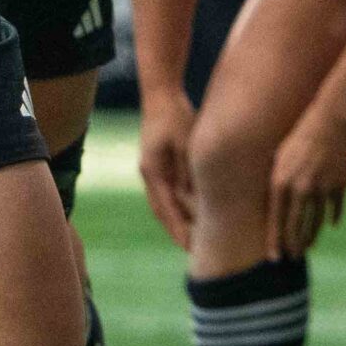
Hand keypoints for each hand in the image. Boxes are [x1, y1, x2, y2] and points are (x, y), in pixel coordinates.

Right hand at [138, 88, 196, 249]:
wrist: (161, 94)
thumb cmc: (176, 115)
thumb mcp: (186, 141)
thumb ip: (189, 168)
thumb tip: (195, 196)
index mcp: (153, 172)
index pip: (166, 210)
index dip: (178, 230)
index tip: (190, 248)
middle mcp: (150, 174)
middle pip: (163, 211)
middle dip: (177, 231)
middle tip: (194, 251)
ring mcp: (153, 169)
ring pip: (165, 203)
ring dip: (178, 219)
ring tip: (195, 238)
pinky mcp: (160, 163)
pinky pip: (169, 191)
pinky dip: (180, 204)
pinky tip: (195, 210)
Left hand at [267, 108, 345, 259]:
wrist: (334, 119)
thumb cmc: (303, 133)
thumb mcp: (281, 154)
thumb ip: (276, 177)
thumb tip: (273, 197)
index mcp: (281, 181)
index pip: (275, 220)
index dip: (275, 240)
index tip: (275, 257)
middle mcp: (300, 189)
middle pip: (295, 226)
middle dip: (292, 245)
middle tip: (292, 258)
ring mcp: (321, 189)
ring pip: (315, 222)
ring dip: (310, 238)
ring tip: (307, 248)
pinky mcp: (339, 185)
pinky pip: (334, 209)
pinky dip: (332, 219)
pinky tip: (330, 225)